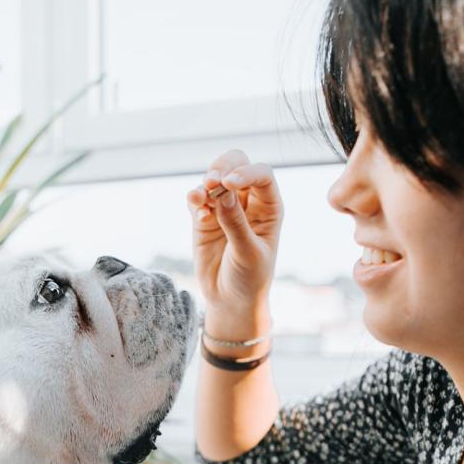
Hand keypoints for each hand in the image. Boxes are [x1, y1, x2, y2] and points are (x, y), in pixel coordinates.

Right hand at [187, 150, 282, 339]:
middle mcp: (248, 201)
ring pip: (214, 177)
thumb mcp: (248, 253)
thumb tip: (222, 192)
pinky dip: (194, 199)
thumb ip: (236, 223)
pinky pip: (197, 198)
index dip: (246, 173)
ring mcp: (224, 207)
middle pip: (237, 164)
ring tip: (200, 197)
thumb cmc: (249, 278)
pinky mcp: (203, 217)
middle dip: (223, 167)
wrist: (231, 300)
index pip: (262, 175)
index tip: (229, 184)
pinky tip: (197, 210)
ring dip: (205, 182)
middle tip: (213, 182)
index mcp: (269, 207)